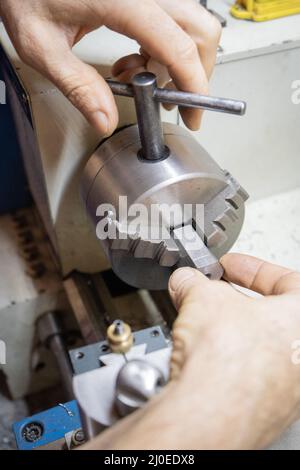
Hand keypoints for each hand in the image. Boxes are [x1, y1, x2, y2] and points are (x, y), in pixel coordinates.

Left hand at [0, 0, 220, 135]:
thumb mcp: (42, 46)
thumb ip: (77, 86)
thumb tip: (104, 118)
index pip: (178, 45)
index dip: (193, 84)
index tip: (194, 111)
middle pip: (199, 30)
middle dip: (194, 73)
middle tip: (173, 101)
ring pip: (190, 25)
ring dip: (176, 61)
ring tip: (136, 78)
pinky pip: (171, 20)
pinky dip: (162, 48)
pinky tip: (133, 60)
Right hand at [83, 254, 299, 449]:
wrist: (209, 411)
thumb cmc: (226, 358)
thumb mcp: (203, 297)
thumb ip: (194, 282)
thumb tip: (185, 281)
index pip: (286, 280)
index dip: (250, 269)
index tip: (228, 268)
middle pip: (271, 317)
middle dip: (235, 303)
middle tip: (210, 299)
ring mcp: (290, 387)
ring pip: (258, 349)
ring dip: (229, 336)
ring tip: (200, 332)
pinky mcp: (268, 410)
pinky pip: (248, 378)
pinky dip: (227, 366)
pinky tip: (202, 364)